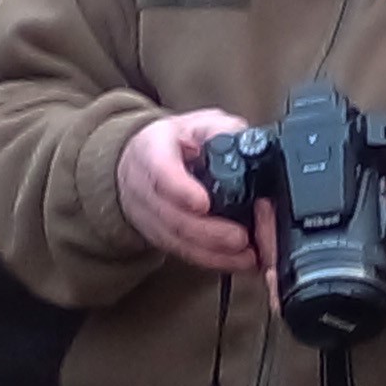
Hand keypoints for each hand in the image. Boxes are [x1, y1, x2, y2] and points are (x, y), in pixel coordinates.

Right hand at [117, 106, 264, 272]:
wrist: (139, 161)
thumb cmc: (174, 142)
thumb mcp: (196, 123)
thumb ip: (220, 129)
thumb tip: (243, 139)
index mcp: (151, 150)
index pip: (160, 171)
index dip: (180, 189)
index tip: (202, 203)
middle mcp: (143, 187)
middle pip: (171, 215)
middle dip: (208, 231)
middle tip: (239, 237)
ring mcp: (148, 216)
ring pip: (176, 240)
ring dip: (213, 252)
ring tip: (245, 255)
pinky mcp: (159, 236)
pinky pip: (183, 253)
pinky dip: (211, 261)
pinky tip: (236, 262)